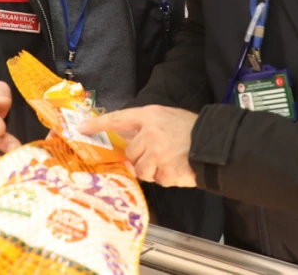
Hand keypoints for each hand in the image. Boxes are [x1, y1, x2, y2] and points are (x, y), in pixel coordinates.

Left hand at [79, 106, 197, 187]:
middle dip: (141, 158)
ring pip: (141, 170)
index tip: (82, 128)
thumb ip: (147, 128)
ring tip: (170, 162)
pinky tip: (178, 168)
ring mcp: (157, 154)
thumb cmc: (193, 130)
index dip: (99, 124)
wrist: (215, 144)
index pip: (119, 118)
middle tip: (158, 155)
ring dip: (153, 170)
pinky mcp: (165, 172)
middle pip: (131, 153)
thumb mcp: (168, 118)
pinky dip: (167, 178)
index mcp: (151, 116)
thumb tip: (128, 145)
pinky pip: (158, 180)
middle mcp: (151, 134)